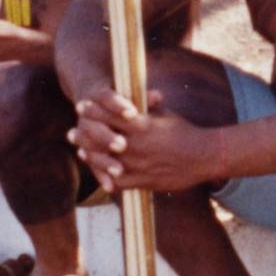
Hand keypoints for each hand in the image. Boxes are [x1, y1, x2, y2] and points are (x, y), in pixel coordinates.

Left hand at [68, 89, 213, 194]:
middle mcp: (136, 145)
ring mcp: (138, 165)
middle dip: (84, 135)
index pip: (109, 115)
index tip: (81, 107)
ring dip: (90, 156)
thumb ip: (148, 106)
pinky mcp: (143, 181)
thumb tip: (140, 94)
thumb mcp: (165, 115)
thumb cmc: (185, 132)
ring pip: (104, 161)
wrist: (203, 156)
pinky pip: (118, 181)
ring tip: (82, 153)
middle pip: (100, 139)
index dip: (92, 110)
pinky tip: (101, 174)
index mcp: (141, 125)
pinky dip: (107, 178)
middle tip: (72, 133)